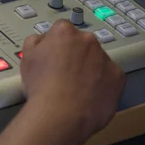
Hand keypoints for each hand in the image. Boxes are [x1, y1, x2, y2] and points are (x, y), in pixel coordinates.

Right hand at [20, 19, 125, 140]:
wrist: (60, 113)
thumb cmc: (41, 86)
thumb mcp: (26, 58)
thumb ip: (35, 42)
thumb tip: (42, 40)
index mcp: (64, 32)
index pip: (62, 30)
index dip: (57, 44)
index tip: (54, 56)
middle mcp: (88, 40)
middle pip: (83, 43)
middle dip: (76, 55)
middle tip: (64, 73)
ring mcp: (106, 58)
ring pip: (98, 60)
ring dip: (90, 69)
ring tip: (76, 88)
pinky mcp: (118, 77)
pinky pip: (110, 77)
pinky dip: (103, 84)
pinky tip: (89, 96)